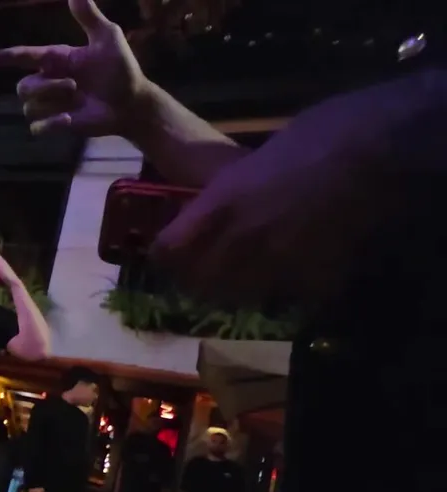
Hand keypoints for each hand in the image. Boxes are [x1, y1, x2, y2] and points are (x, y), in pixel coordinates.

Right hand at [0, 0, 148, 136]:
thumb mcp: (108, 37)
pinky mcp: (58, 124)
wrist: (132, 102)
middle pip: (22, 87)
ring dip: (53, 102)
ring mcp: (52, 104)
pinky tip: (70, 119)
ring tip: (76, 99)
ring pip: (28, 107)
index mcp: (55, 59)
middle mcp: (48, 81)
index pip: (19, 56)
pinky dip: (52, 124)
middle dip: (45, 86)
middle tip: (74, 85)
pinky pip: (37, 127)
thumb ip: (88, 16)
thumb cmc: (121, 69)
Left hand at [149, 95, 386, 305]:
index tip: (170, 252)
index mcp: (221, 204)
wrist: (384, 149)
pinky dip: (286, 292)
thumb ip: (228, 190)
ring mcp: (279, 266)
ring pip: (238, 297)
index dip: (166, 254)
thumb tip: (214, 203)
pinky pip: (287, 298)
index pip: (168, 251)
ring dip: (237, 289)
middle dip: (197, 278)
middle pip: (198, 283)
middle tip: (206, 269)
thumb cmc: (324, 134)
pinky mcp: (315, 281)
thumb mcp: (258, 158)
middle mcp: (241, 241)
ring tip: (248, 274)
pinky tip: (295, 273)